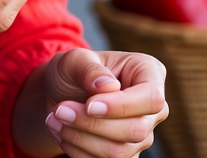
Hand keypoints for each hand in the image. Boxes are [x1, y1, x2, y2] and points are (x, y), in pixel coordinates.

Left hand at [41, 48, 168, 156]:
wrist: (60, 94)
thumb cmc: (72, 70)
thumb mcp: (74, 59)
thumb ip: (90, 69)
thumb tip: (108, 86)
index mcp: (148, 73)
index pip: (151, 98)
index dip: (121, 106)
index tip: (89, 105)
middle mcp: (152, 108)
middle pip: (135, 130)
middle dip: (91, 124)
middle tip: (59, 110)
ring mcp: (143, 135)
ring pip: (120, 152)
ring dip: (80, 138)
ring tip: (54, 119)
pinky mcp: (128, 155)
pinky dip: (79, 152)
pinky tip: (61, 133)